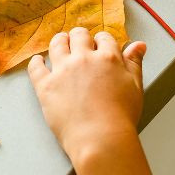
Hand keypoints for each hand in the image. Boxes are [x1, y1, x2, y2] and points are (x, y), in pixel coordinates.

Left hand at [29, 27, 146, 158]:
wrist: (101, 139)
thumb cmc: (120, 118)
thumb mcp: (135, 86)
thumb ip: (134, 63)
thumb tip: (138, 45)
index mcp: (107, 58)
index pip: (104, 38)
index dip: (101, 40)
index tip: (99, 45)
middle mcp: (83, 59)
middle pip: (78, 36)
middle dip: (79, 37)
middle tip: (78, 41)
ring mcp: (62, 71)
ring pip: (57, 44)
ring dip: (59, 41)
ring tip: (60, 43)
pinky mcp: (46, 86)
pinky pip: (36, 67)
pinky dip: (36, 62)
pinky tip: (38, 61)